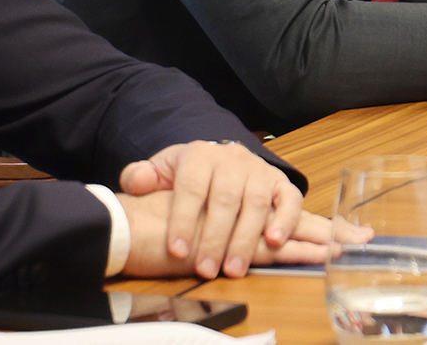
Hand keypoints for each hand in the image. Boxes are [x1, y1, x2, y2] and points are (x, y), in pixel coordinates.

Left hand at [117, 140, 324, 277]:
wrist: (221, 161)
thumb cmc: (190, 175)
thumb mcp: (161, 171)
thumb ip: (141, 177)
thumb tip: (137, 181)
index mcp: (199, 155)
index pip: (191, 187)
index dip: (183, 219)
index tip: (176, 250)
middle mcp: (232, 159)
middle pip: (225, 199)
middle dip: (214, 238)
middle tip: (205, 270)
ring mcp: (259, 170)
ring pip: (256, 203)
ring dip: (245, 239)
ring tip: (233, 269)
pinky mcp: (281, 183)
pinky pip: (289, 199)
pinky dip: (285, 220)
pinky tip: (273, 243)